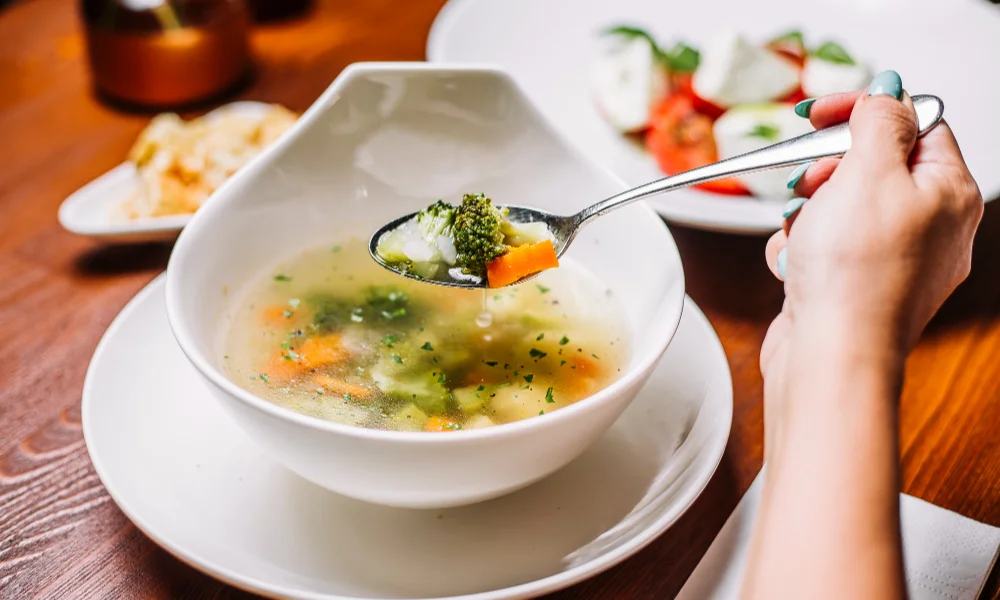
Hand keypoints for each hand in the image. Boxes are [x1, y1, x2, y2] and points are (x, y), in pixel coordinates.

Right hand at [761, 72, 982, 386]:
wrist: (830, 356)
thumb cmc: (856, 277)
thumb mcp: (869, 173)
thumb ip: (879, 122)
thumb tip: (887, 93)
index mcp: (950, 193)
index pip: (915, 123)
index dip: (864, 112)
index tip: (820, 114)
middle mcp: (930, 227)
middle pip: (872, 166)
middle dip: (827, 171)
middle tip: (809, 182)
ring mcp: (893, 261)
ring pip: (838, 207)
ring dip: (807, 214)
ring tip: (803, 235)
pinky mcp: (855, 286)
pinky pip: (823, 247)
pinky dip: (801, 250)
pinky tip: (797, 267)